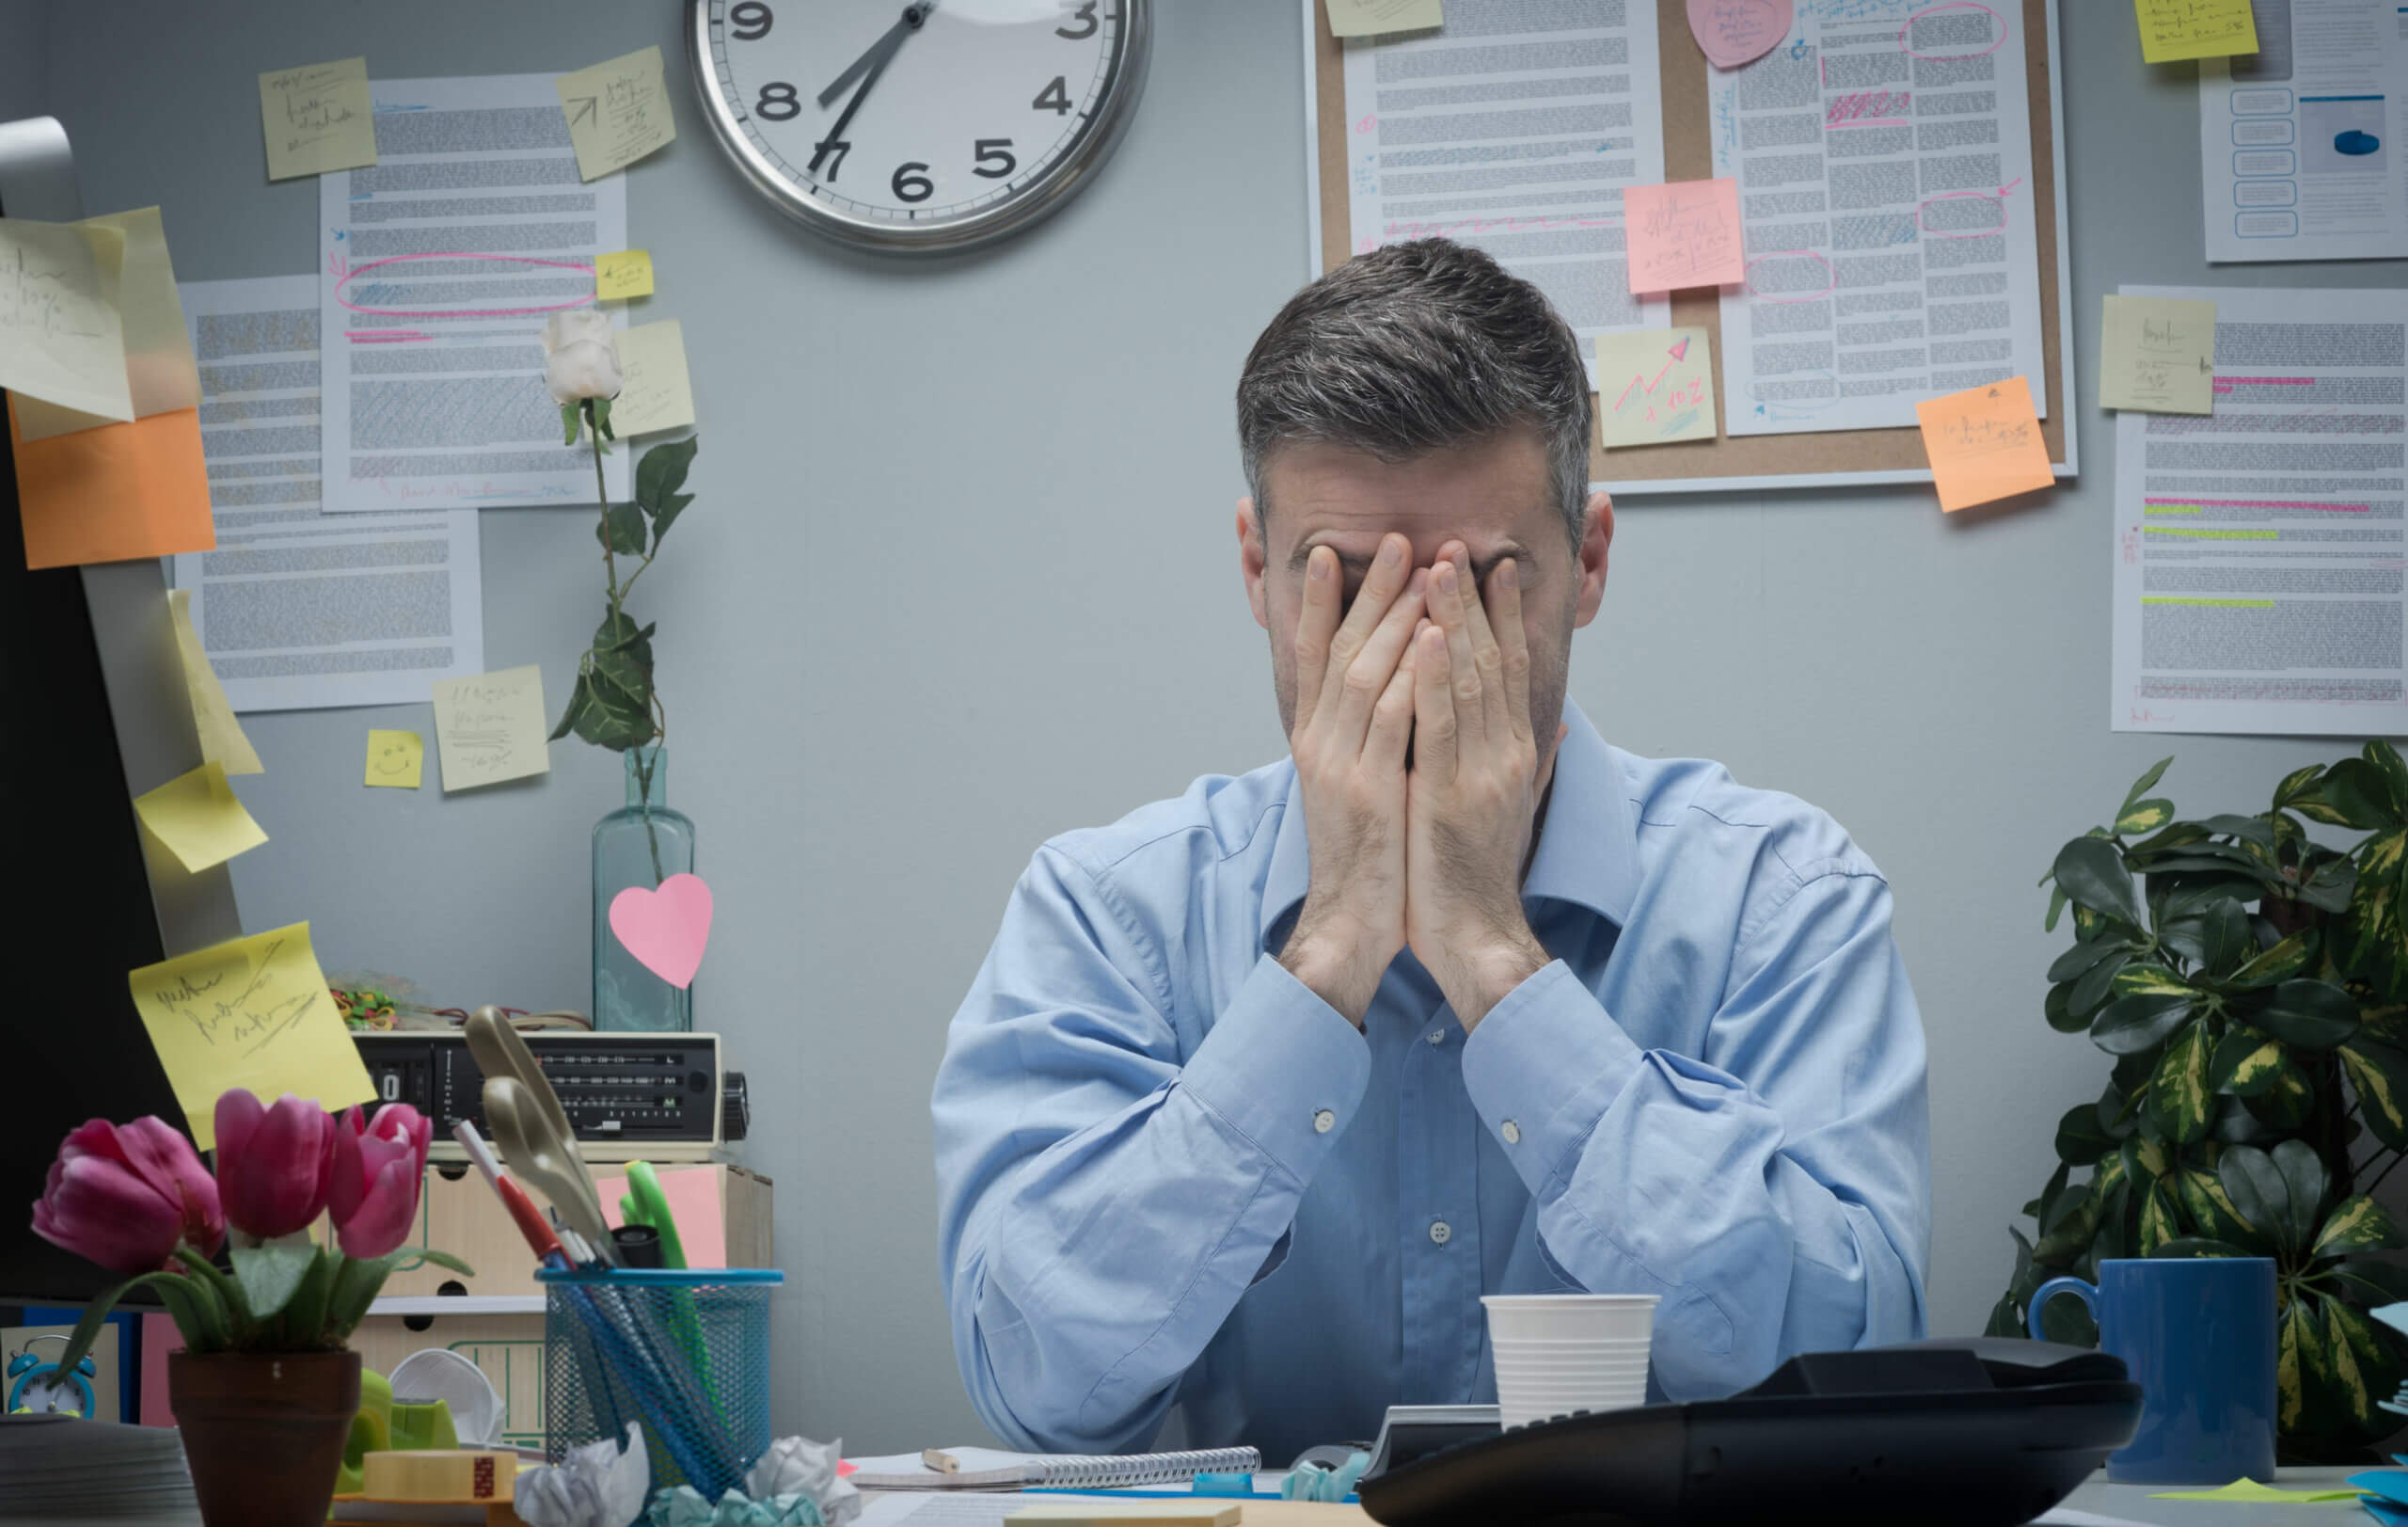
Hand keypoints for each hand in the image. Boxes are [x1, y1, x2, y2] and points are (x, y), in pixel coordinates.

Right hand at [1280, 534, 1427, 1024]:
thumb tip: (1396, 698)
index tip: (1331, 554)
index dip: (1319, 603)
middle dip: (1367, 592)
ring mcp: (1339, 765)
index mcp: (1314, 741)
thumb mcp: (1360, 787)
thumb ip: (1371, 739)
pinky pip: (1391, 718)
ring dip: (1395, 618)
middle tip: (1395, 541)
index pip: (1311, 656)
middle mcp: (1319, 744)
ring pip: (1365, 673)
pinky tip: (1430, 637)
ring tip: (1422, 572)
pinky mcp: (1367, 790)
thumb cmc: (1368, 856)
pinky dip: (1410, 673)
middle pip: (1339, 650)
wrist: (1352, 921)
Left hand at [1406, 546, 1563, 1028]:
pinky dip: (1431, 674)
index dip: (1506, 615)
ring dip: (1453, 618)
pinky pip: (1439, 723)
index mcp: (1517, 754)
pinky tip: (1423, 633)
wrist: (1475, 937)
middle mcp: (1506, 754)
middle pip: (1493, 661)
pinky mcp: (1451, 795)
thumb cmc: (1479, 876)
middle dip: (1476, 599)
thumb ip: (1535, 762)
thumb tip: (1557, 725)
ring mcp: (1481, 772)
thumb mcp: (1513, 809)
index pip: (1512, 669)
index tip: (1496, 567)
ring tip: (1440, 566)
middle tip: (1461, 545)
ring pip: (1468, 680)